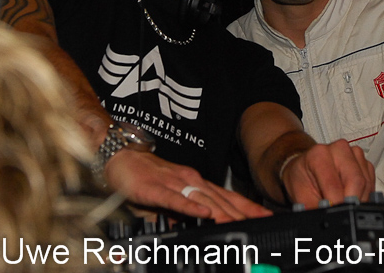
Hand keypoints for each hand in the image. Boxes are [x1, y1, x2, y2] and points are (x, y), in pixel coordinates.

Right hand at [105, 148, 272, 222]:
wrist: (117, 156)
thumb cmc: (142, 177)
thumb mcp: (169, 199)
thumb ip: (183, 214)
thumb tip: (197, 228)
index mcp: (194, 183)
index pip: (227, 196)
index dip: (247, 206)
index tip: (265, 215)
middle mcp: (189, 180)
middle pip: (220, 199)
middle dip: (242, 211)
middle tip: (262, 221)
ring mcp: (173, 183)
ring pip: (202, 199)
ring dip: (223, 212)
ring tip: (240, 222)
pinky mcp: (155, 188)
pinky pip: (175, 199)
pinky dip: (191, 207)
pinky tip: (204, 214)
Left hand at [279, 140, 373, 206]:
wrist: (305, 168)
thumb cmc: (302, 178)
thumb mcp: (301, 195)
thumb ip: (314, 209)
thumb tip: (327, 221)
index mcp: (319, 154)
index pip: (335, 184)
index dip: (337, 204)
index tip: (336, 215)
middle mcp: (339, 149)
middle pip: (356, 181)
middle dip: (351, 203)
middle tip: (343, 213)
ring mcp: (354, 154)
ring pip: (366, 183)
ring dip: (358, 199)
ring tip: (343, 202)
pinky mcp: (364, 161)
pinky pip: (371, 183)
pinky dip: (364, 194)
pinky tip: (350, 195)